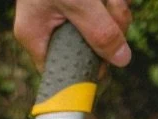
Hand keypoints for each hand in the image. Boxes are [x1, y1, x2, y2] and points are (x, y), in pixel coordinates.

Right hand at [15, 0, 131, 70]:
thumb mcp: (79, 1)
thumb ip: (100, 32)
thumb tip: (121, 60)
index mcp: (36, 34)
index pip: (60, 71)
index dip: (85, 72)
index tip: (106, 68)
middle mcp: (49, 25)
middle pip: (89, 46)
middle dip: (108, 28)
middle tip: (114, 11)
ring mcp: (68, 10)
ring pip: (103, 23)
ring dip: (116, 7)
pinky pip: (107, 5)